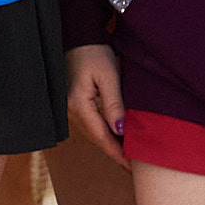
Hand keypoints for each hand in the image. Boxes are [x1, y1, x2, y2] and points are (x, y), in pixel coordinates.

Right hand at [66, 44, 126, 166]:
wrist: (78, 37)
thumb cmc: (93, 53)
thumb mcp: (108, 77)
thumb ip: (114, 104)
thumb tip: (120, 130)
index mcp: (78, 105)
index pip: (101, 136)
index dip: (117, 153)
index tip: (132, 168)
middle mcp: (71, 110)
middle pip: (96, 138)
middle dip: (115, 153)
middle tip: (134, 167)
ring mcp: (70, 107)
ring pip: (93, 132)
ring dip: (110, 143)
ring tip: (128, 155)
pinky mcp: (74, 102)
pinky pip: (90, 123)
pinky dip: (104, 133)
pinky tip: (115, 136)